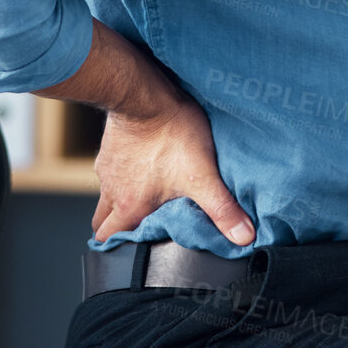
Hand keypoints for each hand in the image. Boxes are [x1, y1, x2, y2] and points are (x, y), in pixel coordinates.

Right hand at [90, 92, 254, 246]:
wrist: (146, 94)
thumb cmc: (172, 132)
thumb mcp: (203, 176)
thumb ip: (222, 209)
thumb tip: (243, 237)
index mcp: (130, 207)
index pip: (111, 242)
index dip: (120, 251)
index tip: (134, 253)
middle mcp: (112, 192)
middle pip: (103, 224)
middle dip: (116, 231)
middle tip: (137, 232)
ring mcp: (107, 170)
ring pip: (105, 198)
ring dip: (118, 204)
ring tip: (141, 202)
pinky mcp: (109, 149)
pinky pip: (109, 172)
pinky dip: (121, 177)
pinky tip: (140, 169)